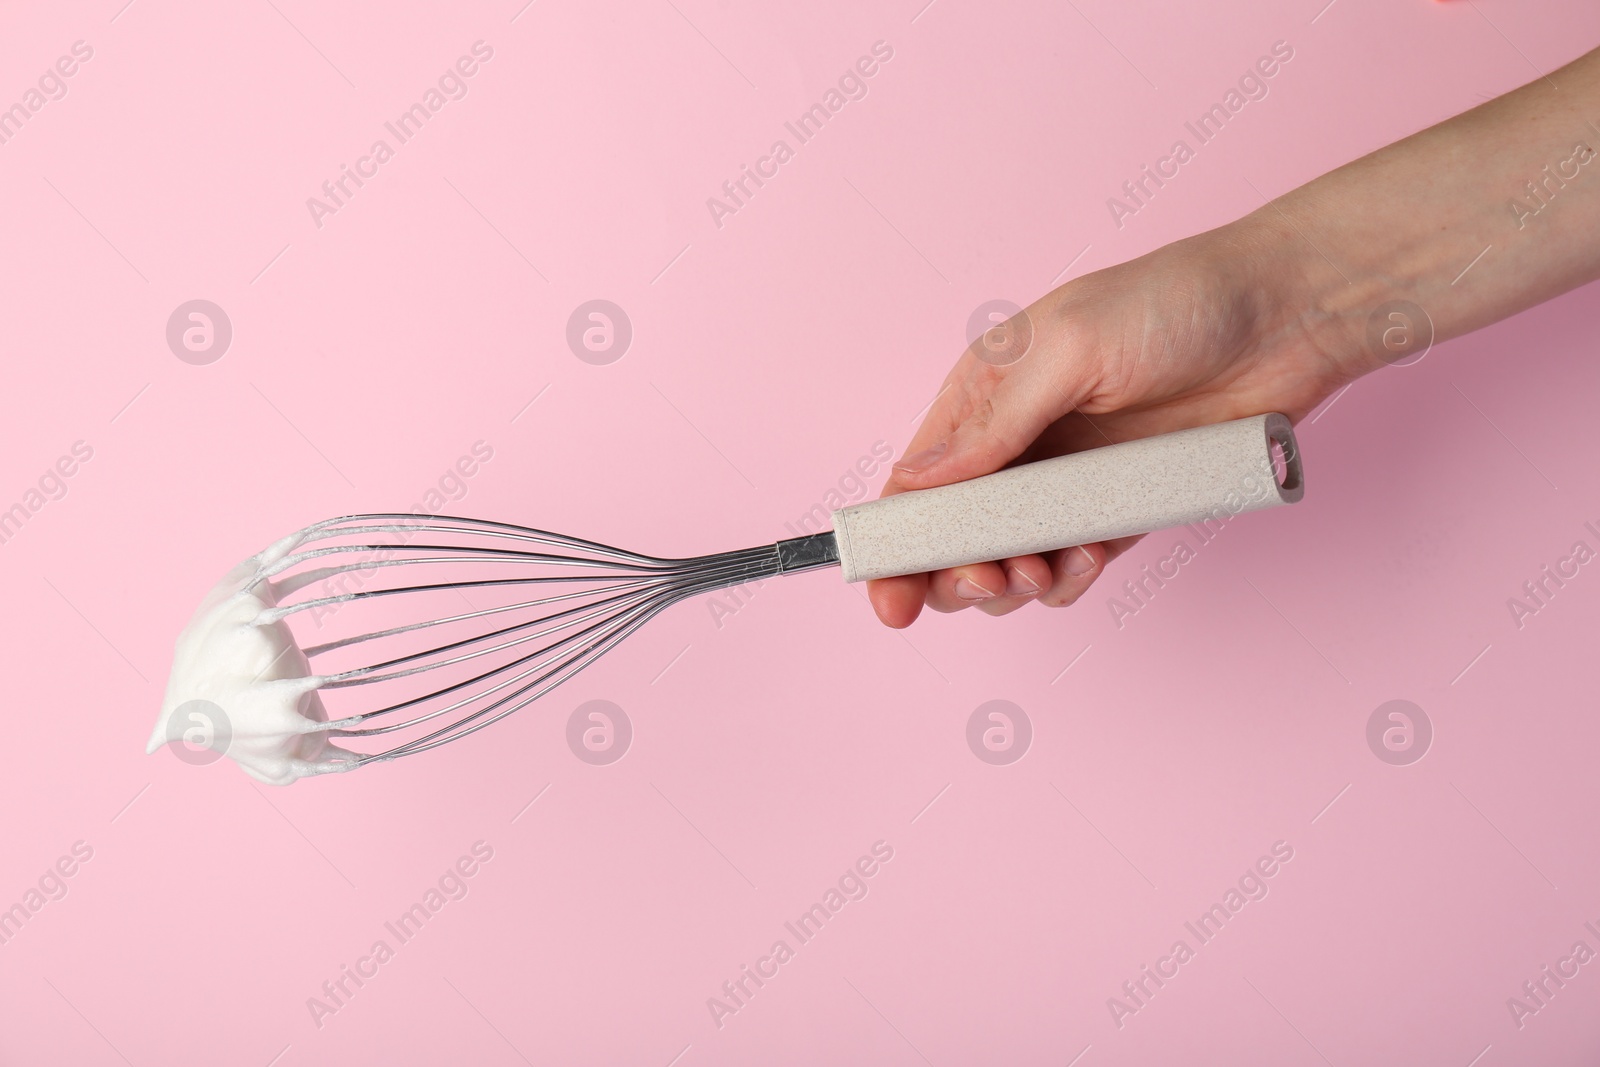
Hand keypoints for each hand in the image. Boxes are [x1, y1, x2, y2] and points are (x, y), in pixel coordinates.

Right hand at [867, 221, 1364, 627]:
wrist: (1288, 315)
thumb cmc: (1174, 303)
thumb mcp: (1068, 348)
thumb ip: (992, 423)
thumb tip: (914, 484)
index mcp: (983, 396)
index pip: (916, 484)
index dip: (895, 545)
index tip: (890, 598)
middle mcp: (1018, 443)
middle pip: (958, 538)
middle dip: (960, 574)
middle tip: (991, 579)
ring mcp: (1071, 481)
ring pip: (1013, 562)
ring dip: (1018, 583)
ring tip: (1046, 570)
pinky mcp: (1124, 509)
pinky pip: (1077, 564)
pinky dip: (1072, 579)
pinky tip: (1088, 564)